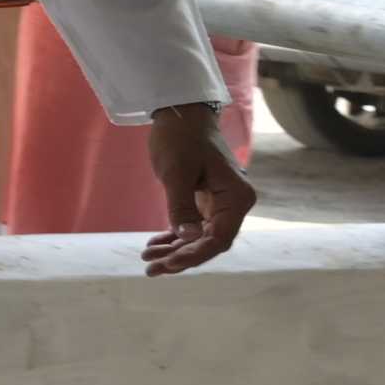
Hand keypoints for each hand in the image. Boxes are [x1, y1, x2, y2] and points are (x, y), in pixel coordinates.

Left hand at [143, 102, 255, 274]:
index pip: (219, 239)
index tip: (168, 264)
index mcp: (237, 197)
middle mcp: (234, 204)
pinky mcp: (206, 202)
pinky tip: (154, 246)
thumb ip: (181, 206)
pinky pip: (193, 228)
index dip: (194, 255)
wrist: (181, 115)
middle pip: (210, 243)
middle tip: (150, 269)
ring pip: (199, 238)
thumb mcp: (176, 172)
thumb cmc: (180, 138)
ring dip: (174, 251)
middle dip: (181, 258)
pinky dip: (174, 238)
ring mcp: (221, 204)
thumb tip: (187, 237)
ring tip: (147, 261)